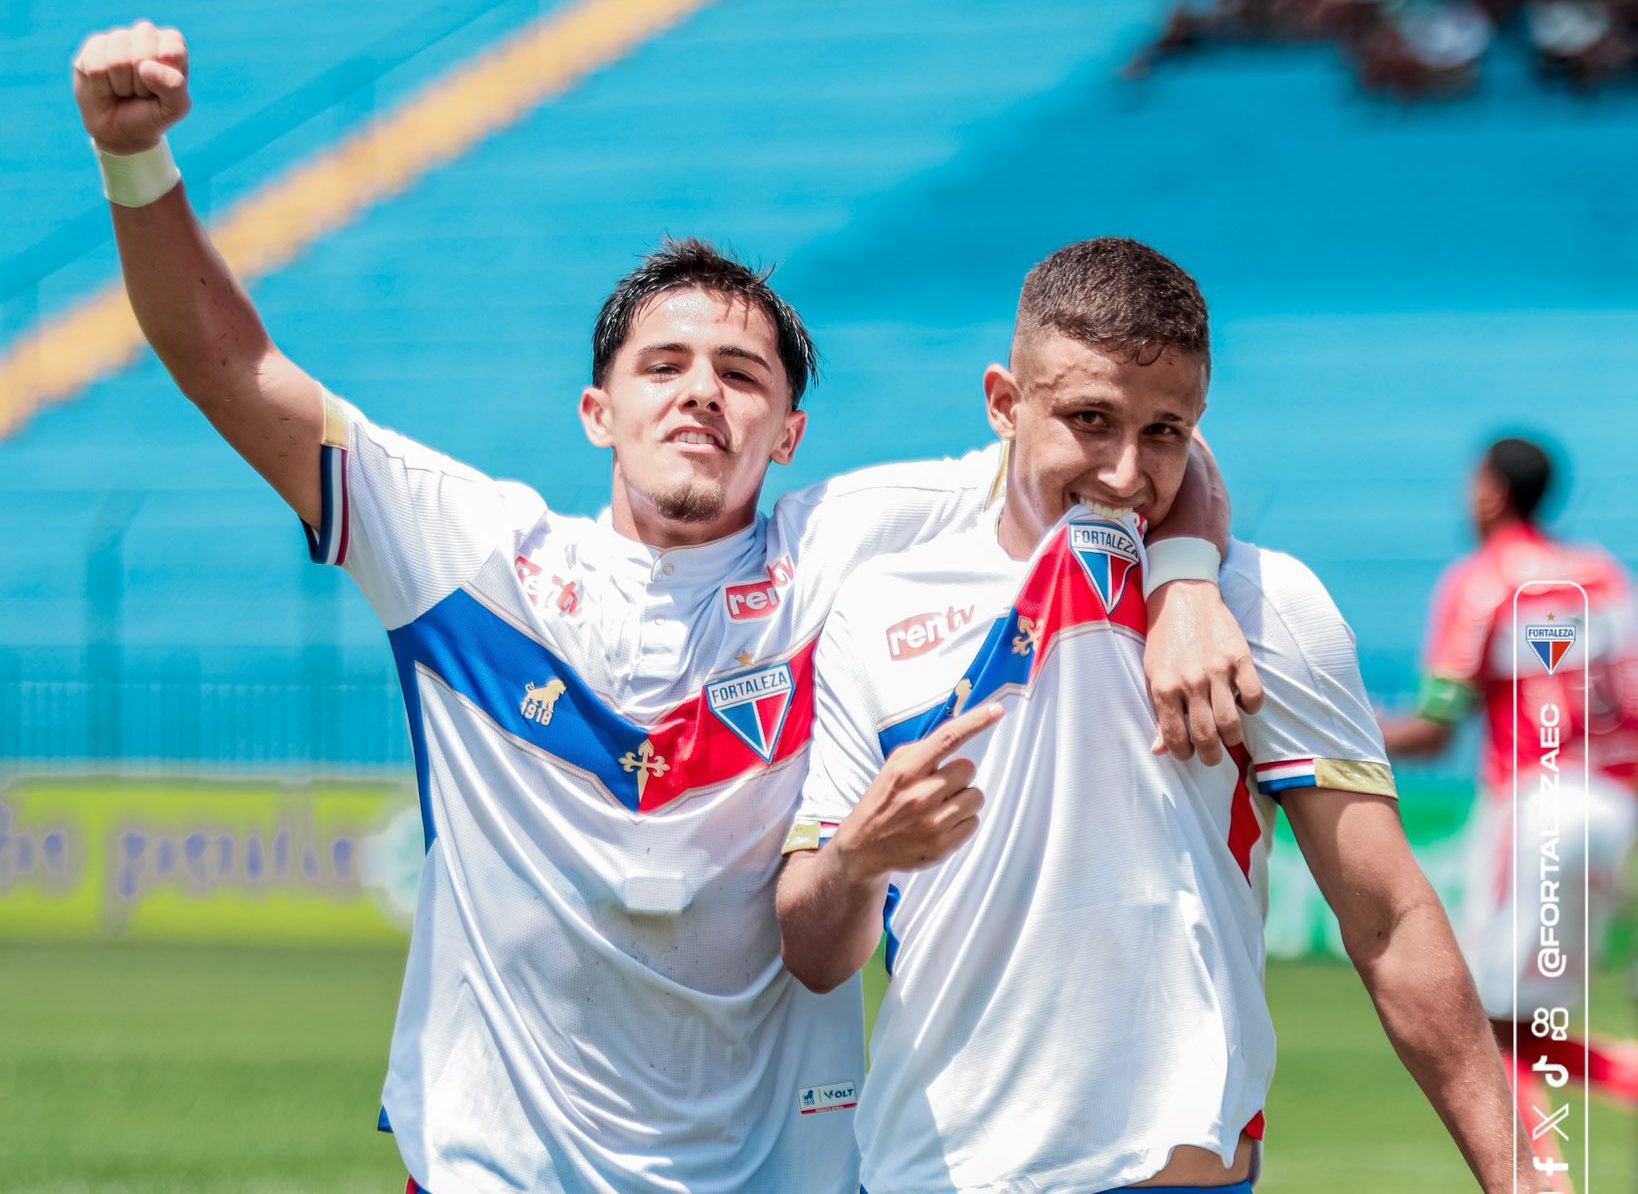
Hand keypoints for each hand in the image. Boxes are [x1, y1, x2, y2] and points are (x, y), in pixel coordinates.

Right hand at [73, 22, 190, 154]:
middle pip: (142, 53)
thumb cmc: (152, 115)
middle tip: (141, 91)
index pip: (172, 49)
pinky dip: (102, 87)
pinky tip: (107, 87)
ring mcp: (117, 37)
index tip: (163, 89)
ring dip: (122, 86)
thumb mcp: (174, 109)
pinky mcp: (92, 46)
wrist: (120, 131)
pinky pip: (95, 67)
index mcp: (172, 44)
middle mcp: (145, 34)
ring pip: (117, 60)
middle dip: (142, 83)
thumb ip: (174, 87)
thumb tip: (146, 67)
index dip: (166, 77)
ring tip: (125, 89)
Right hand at [830, 702, 1002, 881]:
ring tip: (940, 806)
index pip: (948, 738)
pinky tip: (940, 824)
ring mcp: (933, 823)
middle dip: (958, 775)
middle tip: (940, 785)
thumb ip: (923, 751)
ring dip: (963, 799)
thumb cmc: (884, 800)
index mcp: (907, 770)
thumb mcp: (893, 768)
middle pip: (968, 769)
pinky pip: (974, 822)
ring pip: (976, 797)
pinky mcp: (942, 846)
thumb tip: (959, 733)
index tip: (997, 710)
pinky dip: (962, 821)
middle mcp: (921, 795)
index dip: (975, 722)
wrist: (864, 847)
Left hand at [1144, 579, 1262, 764]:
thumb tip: (1160, 750)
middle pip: (1206, 736)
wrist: (1182, 596)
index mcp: (1164, 688)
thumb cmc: (1165, 640)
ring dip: (1232, 738)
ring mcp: (1217, 670)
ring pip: (1232, 723)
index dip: (1184, 754)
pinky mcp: (1240, 658)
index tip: (1189, 754)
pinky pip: (1254, 696)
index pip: (1176, 738)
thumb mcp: (1153, 675)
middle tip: (1213, 756)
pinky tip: (1243, 704)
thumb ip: (1159, 713)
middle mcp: (1191, 682)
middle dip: (1211, 756)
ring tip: (1228, 735)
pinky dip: (1252, 708)